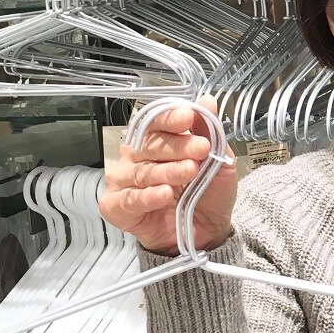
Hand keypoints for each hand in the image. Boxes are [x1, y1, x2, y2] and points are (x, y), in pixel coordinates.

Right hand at [99, 95, 236, 256]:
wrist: (207, 231)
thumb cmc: (207, 193)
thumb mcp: (217, 160)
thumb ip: (209, 132)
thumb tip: (207, 101)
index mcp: (156, 140)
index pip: (156, 121)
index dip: (170, 118)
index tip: (188, 117)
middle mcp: (135, 156)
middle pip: (150, 144)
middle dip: (177, 146)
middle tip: (201, 149)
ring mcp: (123, 181)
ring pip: (142, 171)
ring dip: (168, 171)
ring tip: (191, 171)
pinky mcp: (116, 207)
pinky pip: (130, 199)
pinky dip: (148, 196)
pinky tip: (165, 194)